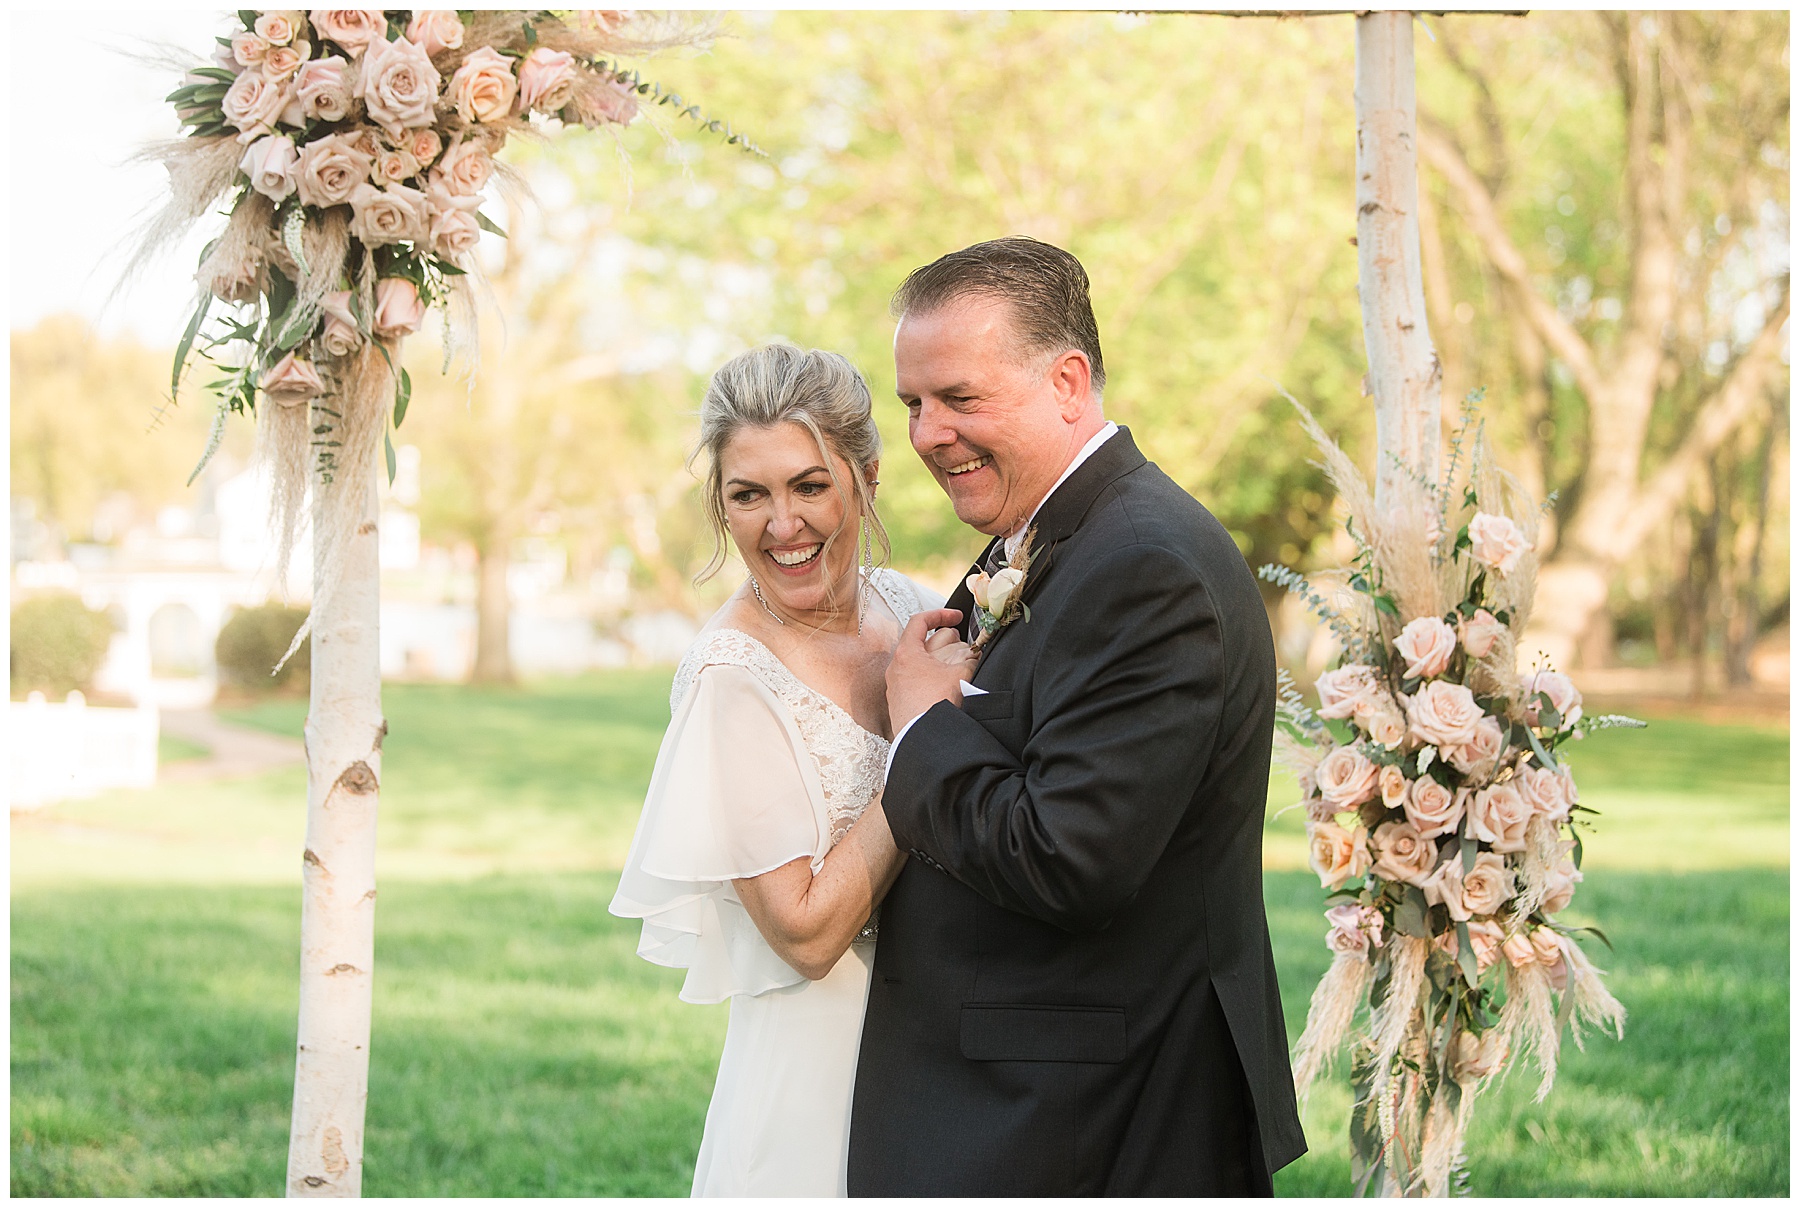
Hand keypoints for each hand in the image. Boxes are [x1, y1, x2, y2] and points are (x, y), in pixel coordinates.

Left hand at [887, 608, 967, 729]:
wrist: (922, 740)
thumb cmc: (936, 705)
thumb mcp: (961, 675)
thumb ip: (971, 659)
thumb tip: (977, 655)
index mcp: (906, 654)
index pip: (919, 621)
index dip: (940, 614)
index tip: (958, 617)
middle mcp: (895, 668)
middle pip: (920, 643)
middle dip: (943, 642)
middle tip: (961, 646)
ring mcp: (894, 687)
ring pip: (917, 665)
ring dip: (937, 663)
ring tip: (956, 671)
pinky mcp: (898, 704)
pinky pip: (915, 683)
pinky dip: (931, 680)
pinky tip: (945, 690)